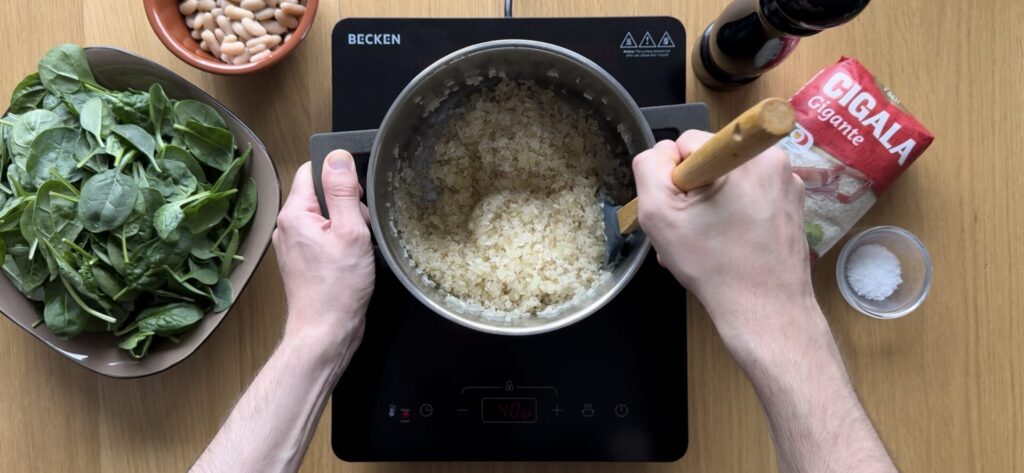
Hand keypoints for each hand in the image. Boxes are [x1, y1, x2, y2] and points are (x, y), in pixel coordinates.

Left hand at [272, 151, 374, 351]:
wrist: (325, 333)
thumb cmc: (338, 288)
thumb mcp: (351, 232)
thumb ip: (343, 192)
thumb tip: (338, 157)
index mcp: (294, 213)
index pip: (312, 170)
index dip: (339, 177)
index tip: (357, 197)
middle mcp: (287, 227)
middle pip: (321, 195)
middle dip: (348, 206)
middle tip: (360, 232)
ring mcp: (293, 245)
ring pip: (325, 218)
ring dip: (346, 228)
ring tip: (356, 251)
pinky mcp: (302, 261)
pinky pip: (324, 238)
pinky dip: (341, 244)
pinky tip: (351, 261)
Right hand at [632, 132, 813, 343]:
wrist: (765, 311)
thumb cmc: (714, 264)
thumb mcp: (659, 213)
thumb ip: (649, 168)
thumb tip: (661, 152)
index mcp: (745, 153)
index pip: (687, 144)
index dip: (673, 178)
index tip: (680, 211)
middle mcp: (773, 160)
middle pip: (710, 162)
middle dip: (692, 194)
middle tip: (689, 231)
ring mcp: (788, 184)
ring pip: (728, 182)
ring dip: (709, 207)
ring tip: (705, 243)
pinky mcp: (792, 207)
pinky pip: (749, 199)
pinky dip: (731, 217)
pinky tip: (723, 246)